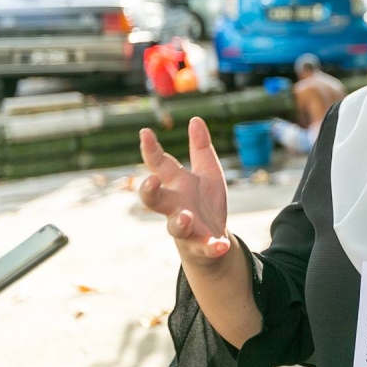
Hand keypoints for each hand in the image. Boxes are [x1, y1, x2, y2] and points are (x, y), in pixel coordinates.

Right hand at [140, 117, 230, 268]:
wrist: (212, 238)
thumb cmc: (203, 202)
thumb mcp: (207, 171)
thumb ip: (200, 148)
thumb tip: (195, 119)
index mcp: (176, 185)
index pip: (159, 166)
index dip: (151, 150)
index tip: (145, 132)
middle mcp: (175, 206)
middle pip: (154, 199)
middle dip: (149, 190)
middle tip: (151, 180)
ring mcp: (187, 227)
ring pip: (176, 226)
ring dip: (180, 221)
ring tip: (186, 217)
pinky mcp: (202, 245)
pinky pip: (205, 247)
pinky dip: (213, 247)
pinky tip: (222, 245)